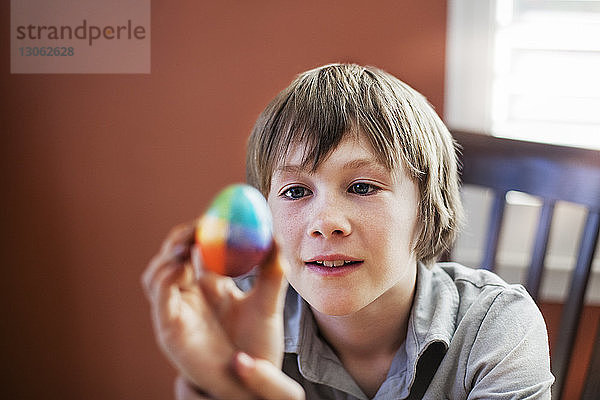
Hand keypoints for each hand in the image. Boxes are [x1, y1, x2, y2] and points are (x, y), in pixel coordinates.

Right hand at [142, 220, 288, 398]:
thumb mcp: (269, 304)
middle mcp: (189, 294)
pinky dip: (165, 277)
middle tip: (199, 223)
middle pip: (174, 255)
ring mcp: (176, 310)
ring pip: (158, 272)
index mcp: (210, 284)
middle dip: (182, 235)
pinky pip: (160, 297)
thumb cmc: (258, 344)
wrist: (250, 383)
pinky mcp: (169, 327)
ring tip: (189, 241)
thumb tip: (275, 237)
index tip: (216, 213)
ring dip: (169, 253)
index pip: (198, 248)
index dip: (202, 229)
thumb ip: (272, 274)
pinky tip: (182, 266)